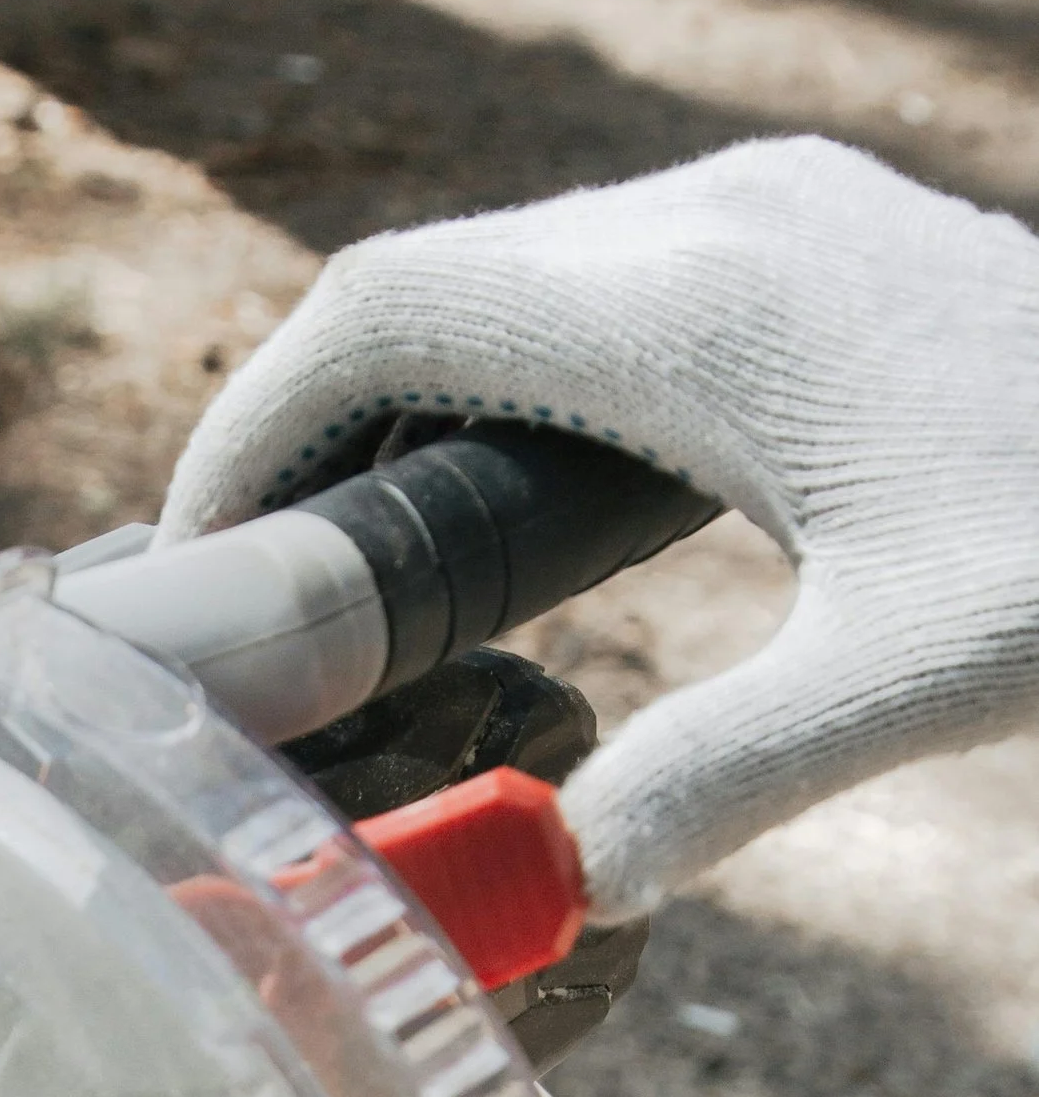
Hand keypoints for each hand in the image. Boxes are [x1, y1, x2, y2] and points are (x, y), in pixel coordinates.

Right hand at [162, 138, 1038, 917]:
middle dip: (299, 428)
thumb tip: (564, 886)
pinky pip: (590, 287)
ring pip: (506, 277)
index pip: (381, 312)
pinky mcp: (808, 237)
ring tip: (346, 568)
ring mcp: (766, 210)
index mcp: (695, 305)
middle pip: (421, 287)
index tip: (184, 558)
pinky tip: (507, 513)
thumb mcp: (911, 681)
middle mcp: (713, 219)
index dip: (247, 426)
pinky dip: (503, 385)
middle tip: (239, 596)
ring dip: (401, 404)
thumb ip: (721, 777)